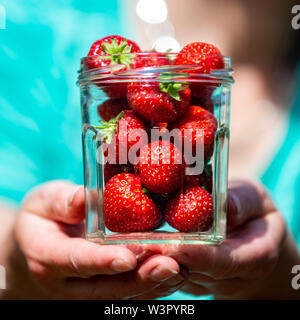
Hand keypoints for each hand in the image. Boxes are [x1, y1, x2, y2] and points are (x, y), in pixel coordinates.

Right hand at [3, 181, 185, 298]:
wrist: (33, 246)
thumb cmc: (40, 219)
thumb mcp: (44, 202)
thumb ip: (65, 201)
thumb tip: (90, 195)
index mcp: (47, 256)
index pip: (76, 261)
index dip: (103, 261)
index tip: (130, 257)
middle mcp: (65, 283)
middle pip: (104, 287)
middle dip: (139, 278)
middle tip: (170, 265)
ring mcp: (82, 293)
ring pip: (118, 296)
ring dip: (151, 286)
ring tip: (178, 271)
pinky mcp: (97, 293)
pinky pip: (124, 296)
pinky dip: (150, 288)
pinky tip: (172, 277)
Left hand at [141, 180, 299, 298]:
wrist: (258, 243)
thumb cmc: (258, 216)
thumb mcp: (257, 200)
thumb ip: (243, 201)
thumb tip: (224, 204)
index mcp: (254, 258)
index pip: (224, 262)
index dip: (197, 255)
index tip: (171, 246)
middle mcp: (230, 278)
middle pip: (194, 272)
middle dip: (162, 259)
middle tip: (134, 245)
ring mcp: (210, 283)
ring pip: (178, 277)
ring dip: (151, 263)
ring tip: (125, 246)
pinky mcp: (195, 280)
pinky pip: (172, 275)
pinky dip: (152, 261)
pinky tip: (131, 246)